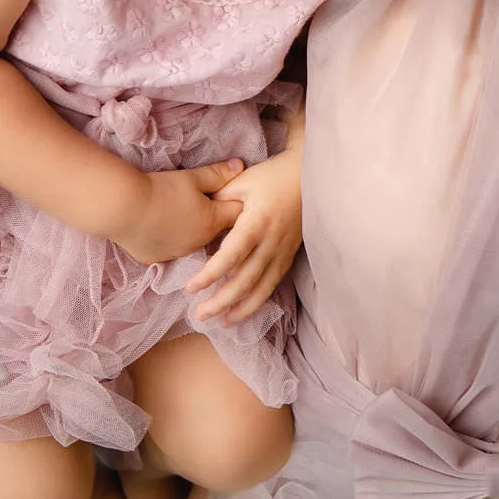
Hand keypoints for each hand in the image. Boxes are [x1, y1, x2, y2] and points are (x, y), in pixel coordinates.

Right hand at [112, 159, 246, 264]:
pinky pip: (169, 249)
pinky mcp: (156, 259)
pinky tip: (158, 227)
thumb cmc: (161, 189)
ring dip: (191, 229)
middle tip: (199, 199)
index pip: (237, 213)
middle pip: (215, 229)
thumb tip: (241, 167)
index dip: (234, 200)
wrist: (122, 208)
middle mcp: (199, 243)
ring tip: (176, 212)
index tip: (226, 191)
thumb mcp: (193, 177)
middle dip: (213, 216)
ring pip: (193, 241)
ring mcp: (177, 254)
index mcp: (213, 222)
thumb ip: (219, 173)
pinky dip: (168, 239)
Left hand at [184, 147, 302, 324]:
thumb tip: (197, 216)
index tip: (191, 288)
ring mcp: (284, 250)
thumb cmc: (271, 176)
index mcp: (257, 221)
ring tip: (223, 322)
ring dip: (242, 308)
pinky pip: (274, 283)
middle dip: (223, 300)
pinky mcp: (290, 254)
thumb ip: (219, 200)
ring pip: (263, 287)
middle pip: (247, 279)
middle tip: (201, 314)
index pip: (232, 255)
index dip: (210, 274)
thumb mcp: (242, 181)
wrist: (307, 175)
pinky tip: (245, 310)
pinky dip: (259, 300)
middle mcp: (272, 241)